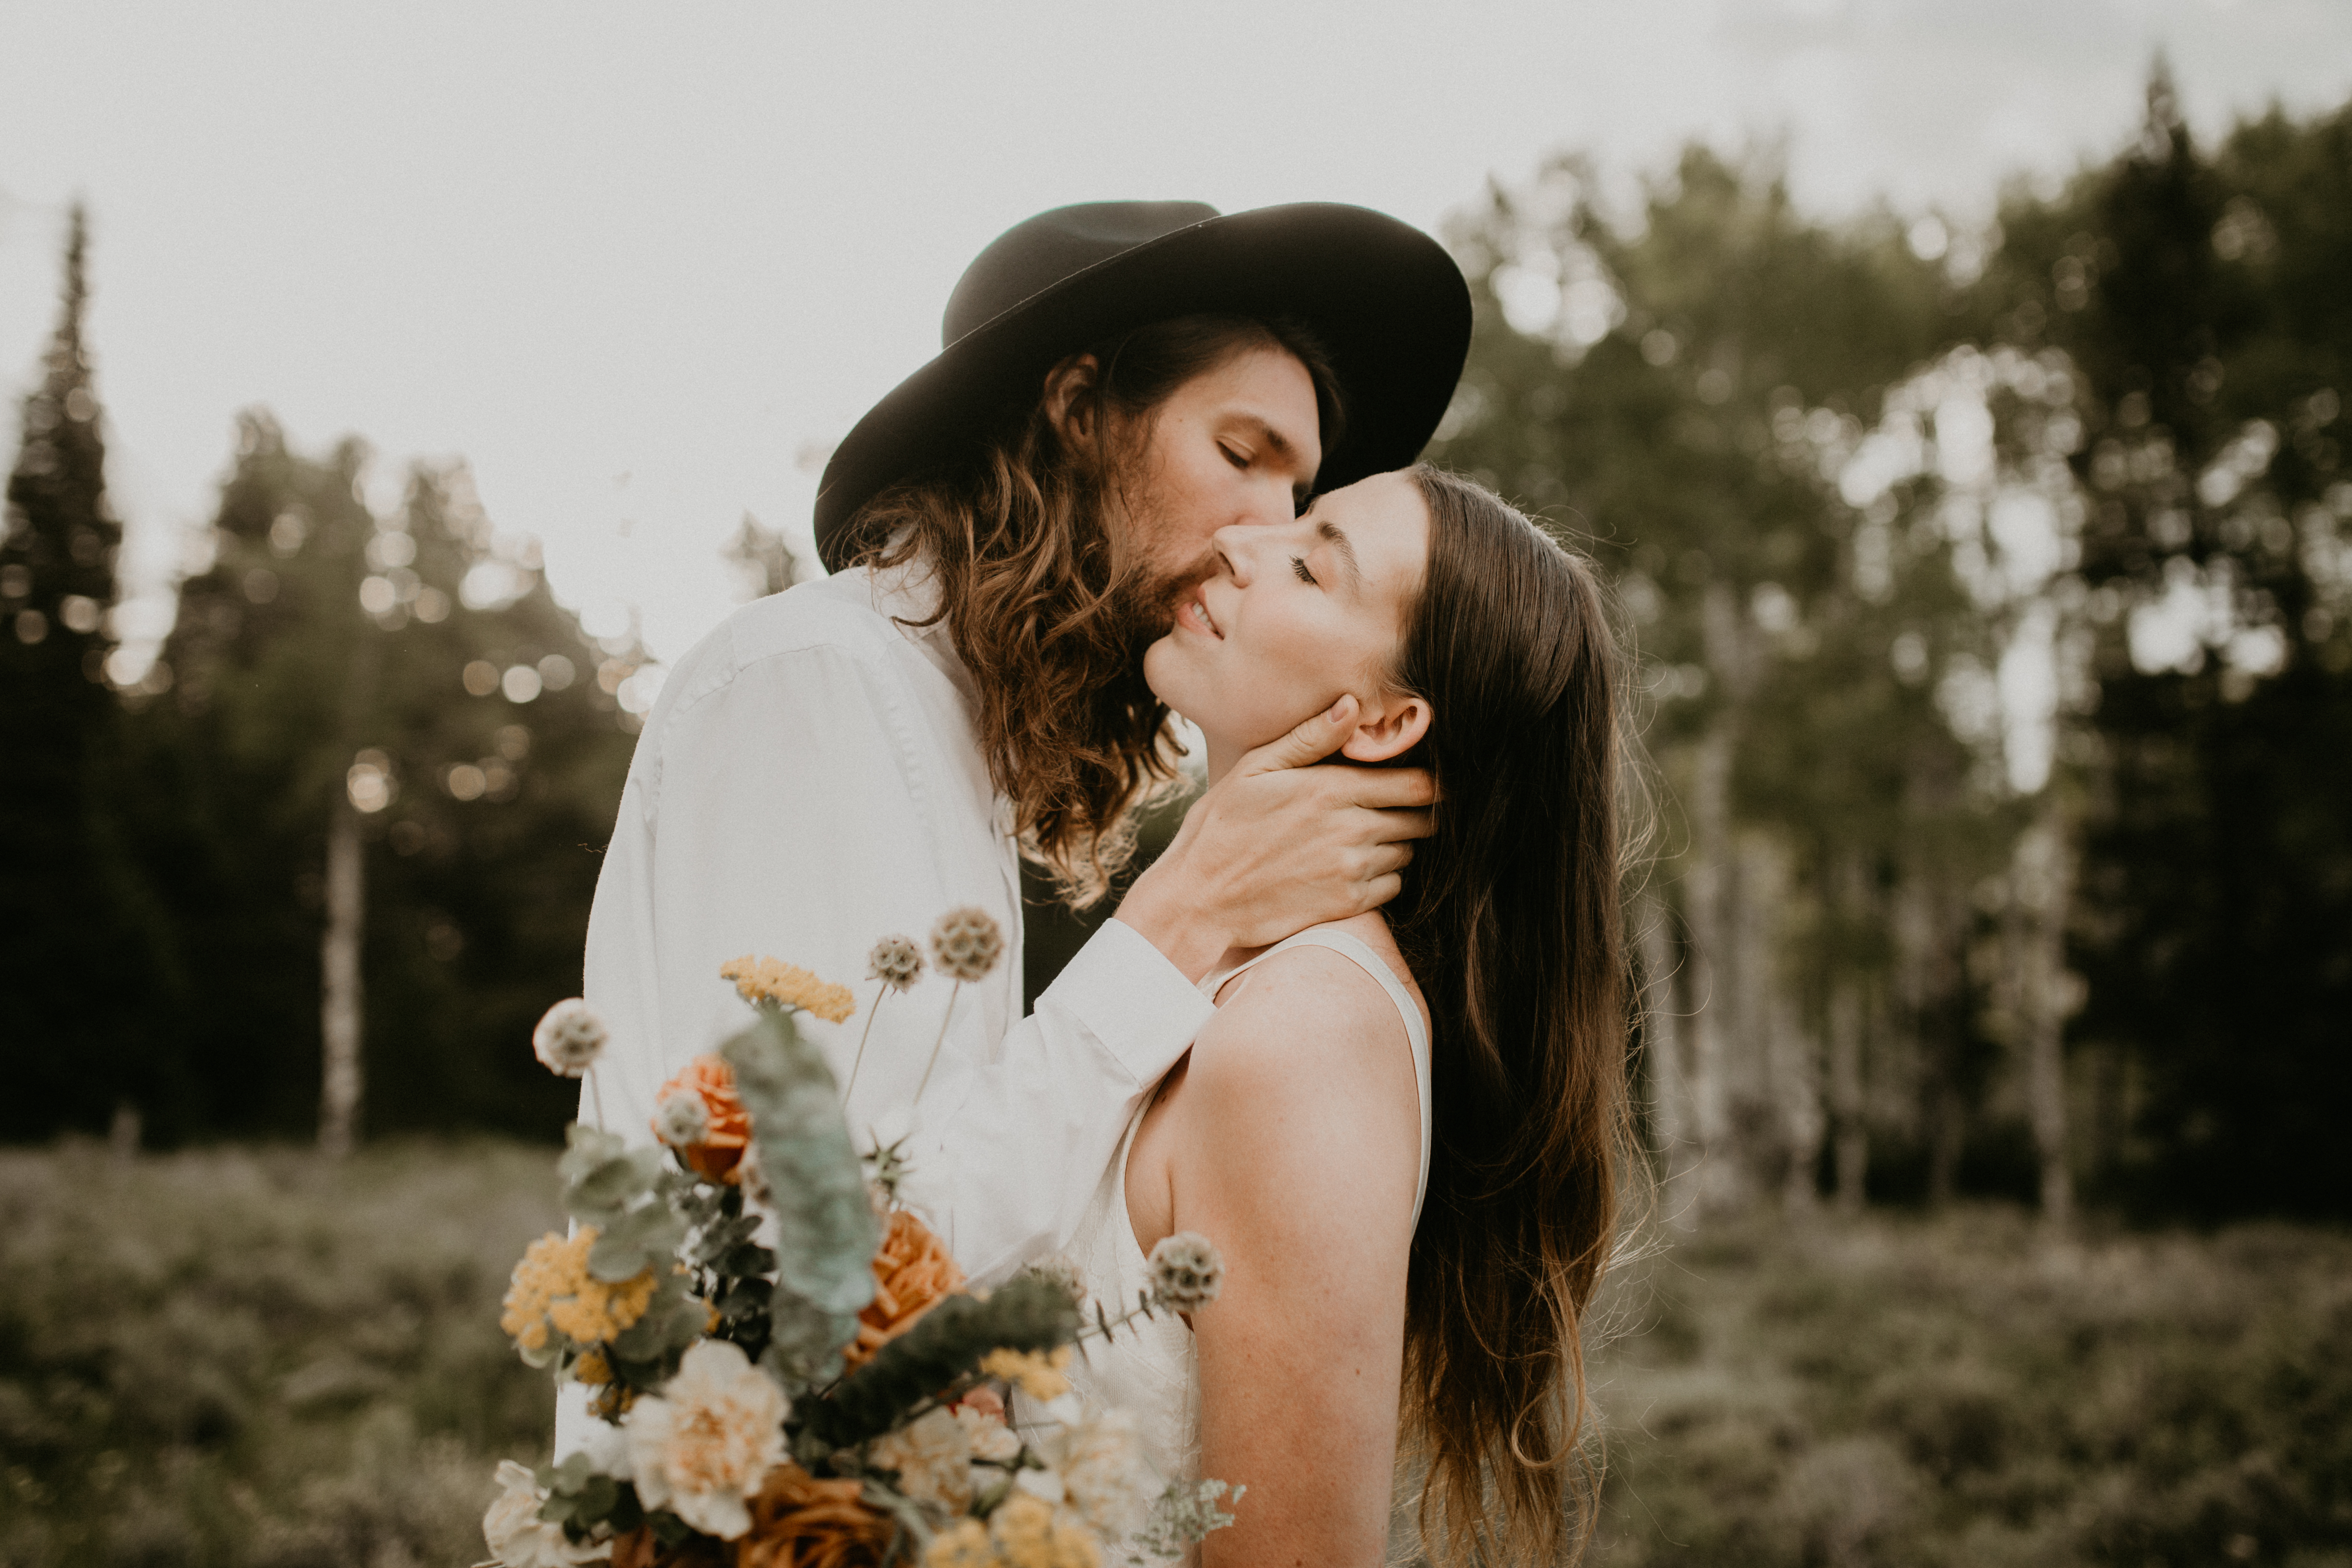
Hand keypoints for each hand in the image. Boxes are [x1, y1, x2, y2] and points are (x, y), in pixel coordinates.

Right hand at [1116, 696, 1437, 980]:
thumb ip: (1310, 737)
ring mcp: (1351, 869)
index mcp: (1332, 789)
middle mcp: (1351, 829)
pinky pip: (1393, 886)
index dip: (1429, 782)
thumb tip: (1352, 705)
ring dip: (1396, 844)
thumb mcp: (1255, 768)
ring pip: (1407, 852)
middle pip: (1419, 819)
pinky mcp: (1347, 904)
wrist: (1199, 897)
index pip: (1417, 784)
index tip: (1424, 781)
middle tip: (1393, 809)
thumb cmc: (1221, 826)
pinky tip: (1353, 868)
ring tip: (1363, 838)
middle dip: (1415, 812)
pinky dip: (1384, 877)